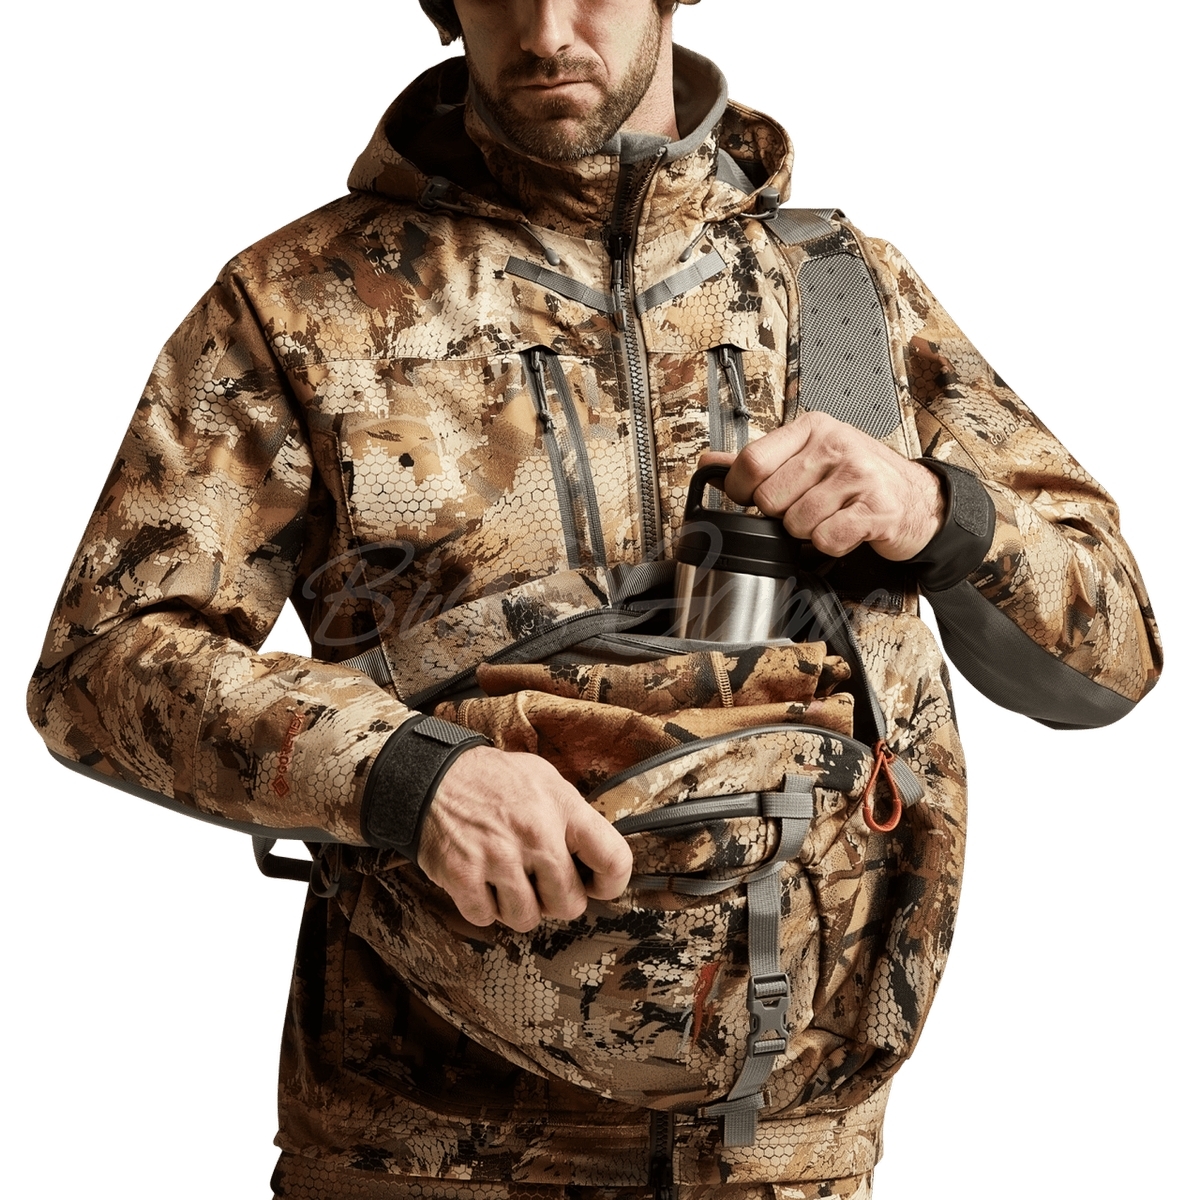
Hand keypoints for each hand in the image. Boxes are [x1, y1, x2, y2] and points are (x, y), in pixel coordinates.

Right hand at [417, 746, 632, 931]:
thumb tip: (595, 855)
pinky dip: (484, 908)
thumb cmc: (493, 779)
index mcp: (562, 807)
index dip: (611, 882)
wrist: (432, 774)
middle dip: (557, 901)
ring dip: (518, 908)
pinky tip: (482, 883)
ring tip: (508, 882)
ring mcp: (498, 857)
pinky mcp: (463, 875)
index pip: (613, 859)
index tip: (596, 884)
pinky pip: (486, 918)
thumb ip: (572, 816)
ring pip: (527, 919)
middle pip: (570, 904)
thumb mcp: (544, 779)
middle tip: (541, 884)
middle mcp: (535, 834)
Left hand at [700, 412, 944, 560]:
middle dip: (782, 516)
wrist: (918, 499)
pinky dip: (831, 546)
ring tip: (831, 516)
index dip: (743, 491)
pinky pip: (827, 540)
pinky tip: (846, 530)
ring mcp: (859, 476)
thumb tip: (709, 463)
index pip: (751, 462)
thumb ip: (758, 461)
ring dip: (808, 533)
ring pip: (796, 524)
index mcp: (812, 428)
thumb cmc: (859, 478)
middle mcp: (836, 445)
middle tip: (808, 507)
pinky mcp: (877, 509)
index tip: (754, 497)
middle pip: (769, 500)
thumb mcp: (808, 457)